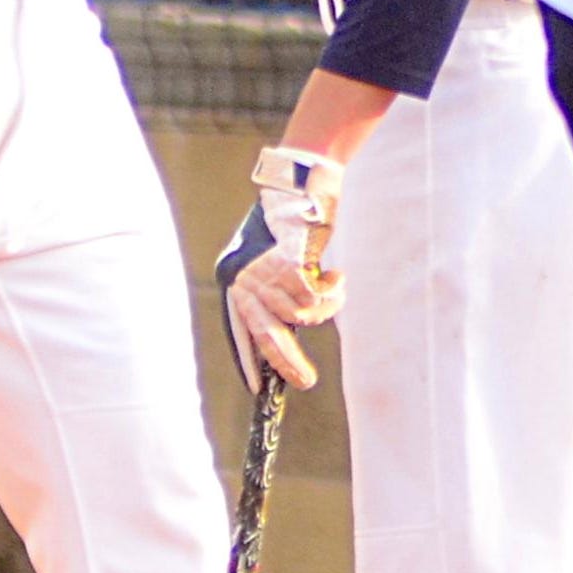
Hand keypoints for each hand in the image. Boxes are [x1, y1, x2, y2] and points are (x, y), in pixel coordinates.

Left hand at [216, 147, 344, 392]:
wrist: (298, 184)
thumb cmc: (290, 220)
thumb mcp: (273, 256)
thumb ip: (274, 288)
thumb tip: (290, 323)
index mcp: (235, 280)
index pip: (240, 330)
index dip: (250, 361)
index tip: (259, 388)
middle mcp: (244, 280)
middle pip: (267, 335)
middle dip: (288, 362)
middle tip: (307, 382)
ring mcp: (264, 274)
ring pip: (300, 316)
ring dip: (325, 307)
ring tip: (335, 286)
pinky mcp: (287, 266)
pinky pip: (314, 300)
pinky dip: (332, 293)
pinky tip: (337, 277)